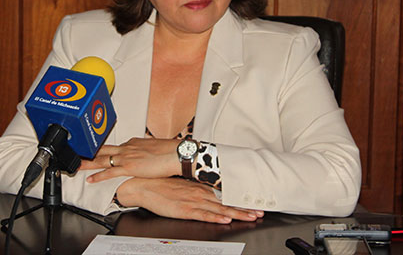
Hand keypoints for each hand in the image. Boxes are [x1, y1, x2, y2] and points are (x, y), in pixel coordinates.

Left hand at [80, 138, 180, 182]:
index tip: (96, 151)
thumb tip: (146, 155)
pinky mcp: (129, 167)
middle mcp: (128, 148)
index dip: (104, 150)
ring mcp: (127, 157)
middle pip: (104, 149)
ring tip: (77, 165)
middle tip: (78, 153)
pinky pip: (109, 172)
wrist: (176, 154)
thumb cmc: (170, 151)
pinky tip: (91, 180)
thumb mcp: (155, 148)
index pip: (115, 146)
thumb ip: (146, 151)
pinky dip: (99, 176)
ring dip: (88, 163)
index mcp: (134, 143)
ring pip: (102, 159)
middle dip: (89, 152)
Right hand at [116, 177, 264, 223]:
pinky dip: (215, 216)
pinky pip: (202, 214)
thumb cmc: (161, 184)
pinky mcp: (184, 209)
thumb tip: (208, 192)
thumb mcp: (182, 185)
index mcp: (199, 187)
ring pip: (219, 208)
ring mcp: (192, 201)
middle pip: (226, 202)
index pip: (224, 194)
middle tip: (260, 212)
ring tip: (250, 217)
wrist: (143, 184)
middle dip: (244, 208)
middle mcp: (199, 193)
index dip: (240, 199)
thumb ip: (196, 189)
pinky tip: (224, 219)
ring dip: (236, 213)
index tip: (254, 202)